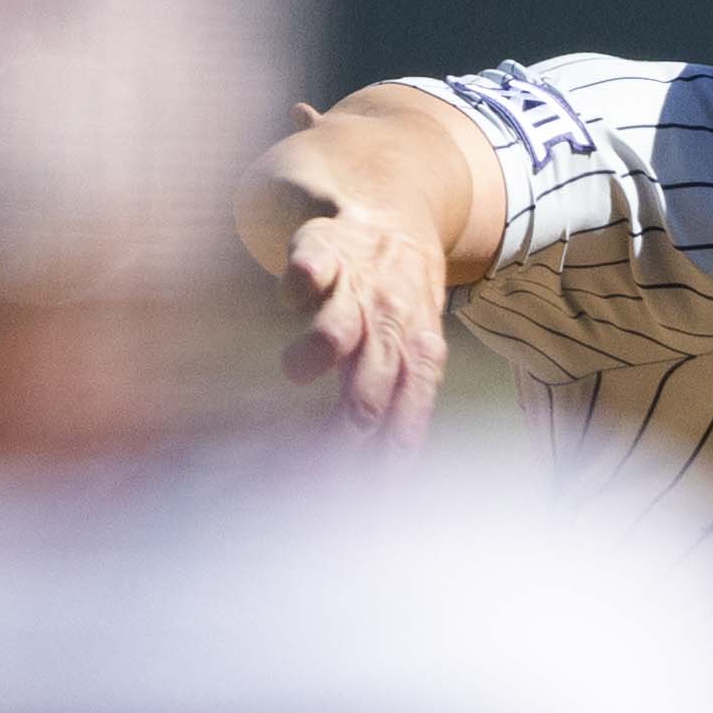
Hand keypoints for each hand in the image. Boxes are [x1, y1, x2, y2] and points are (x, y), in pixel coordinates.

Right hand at [277, 203, 451, 447]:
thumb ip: (405, 404)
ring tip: (297, 371)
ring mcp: (356, 287)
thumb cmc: (399, 300)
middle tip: (316, 465)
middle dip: (349, 426)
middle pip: (372, 386)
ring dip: (324, 347)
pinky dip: (304, 278)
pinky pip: (312, 264)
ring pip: (342, 325)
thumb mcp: (415, 350)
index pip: (404, 423)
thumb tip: (392, 471)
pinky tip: (297, 292)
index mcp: (413, 358)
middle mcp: (388, 325)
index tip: (357, 499)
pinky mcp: (325, 247)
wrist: (398, 213)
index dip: (381, 463)